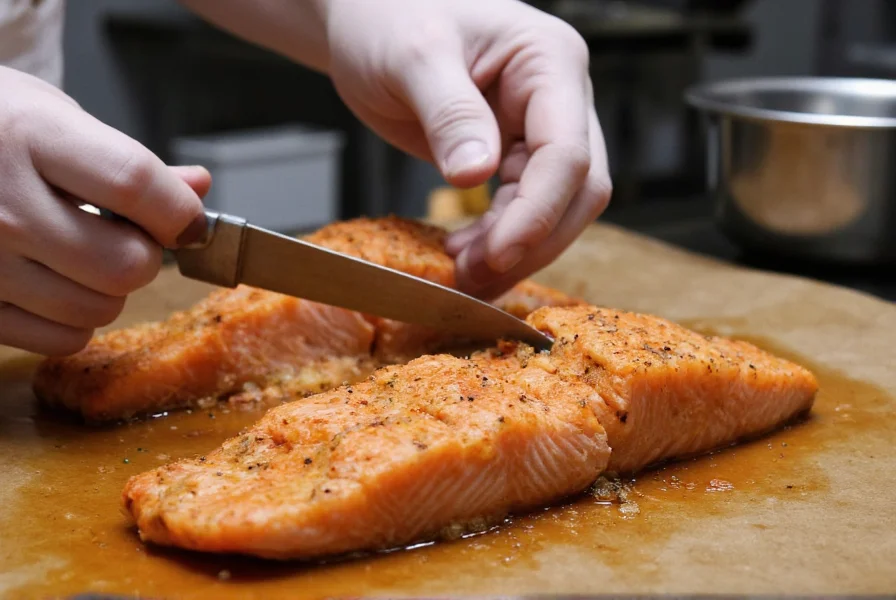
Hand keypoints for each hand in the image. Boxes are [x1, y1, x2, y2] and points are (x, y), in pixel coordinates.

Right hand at [0, 67, 208, 355]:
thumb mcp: (54, 117)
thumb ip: (128, 160)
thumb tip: (196, 191)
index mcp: (31, 136)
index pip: (136, 186)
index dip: (180, 212)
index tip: (187, 221)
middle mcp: (2, 203)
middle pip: (126, 264)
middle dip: (144, 255)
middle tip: (122, 235)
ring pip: (99, 308)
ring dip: (108, 289)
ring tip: (77, 253)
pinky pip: (61, 338)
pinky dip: (73, 319)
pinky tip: (51, 281)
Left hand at [322, 0, 611, 297]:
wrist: (368, 19)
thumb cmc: (390, 16)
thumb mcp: (414, 57)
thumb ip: (450, 113)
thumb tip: (477, 175)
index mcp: (549, 61)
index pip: (566, 152)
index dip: (536, 213)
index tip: (497, 253)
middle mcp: (558, 97)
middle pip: (576, 189)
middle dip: (532, 241)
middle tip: (477, 276)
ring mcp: (539, 127)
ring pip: (555, 207)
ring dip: (516, 249)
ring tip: (464, 274)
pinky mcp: (512, 153)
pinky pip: (521, 208)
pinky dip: (498, 238)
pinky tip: (465, 253)